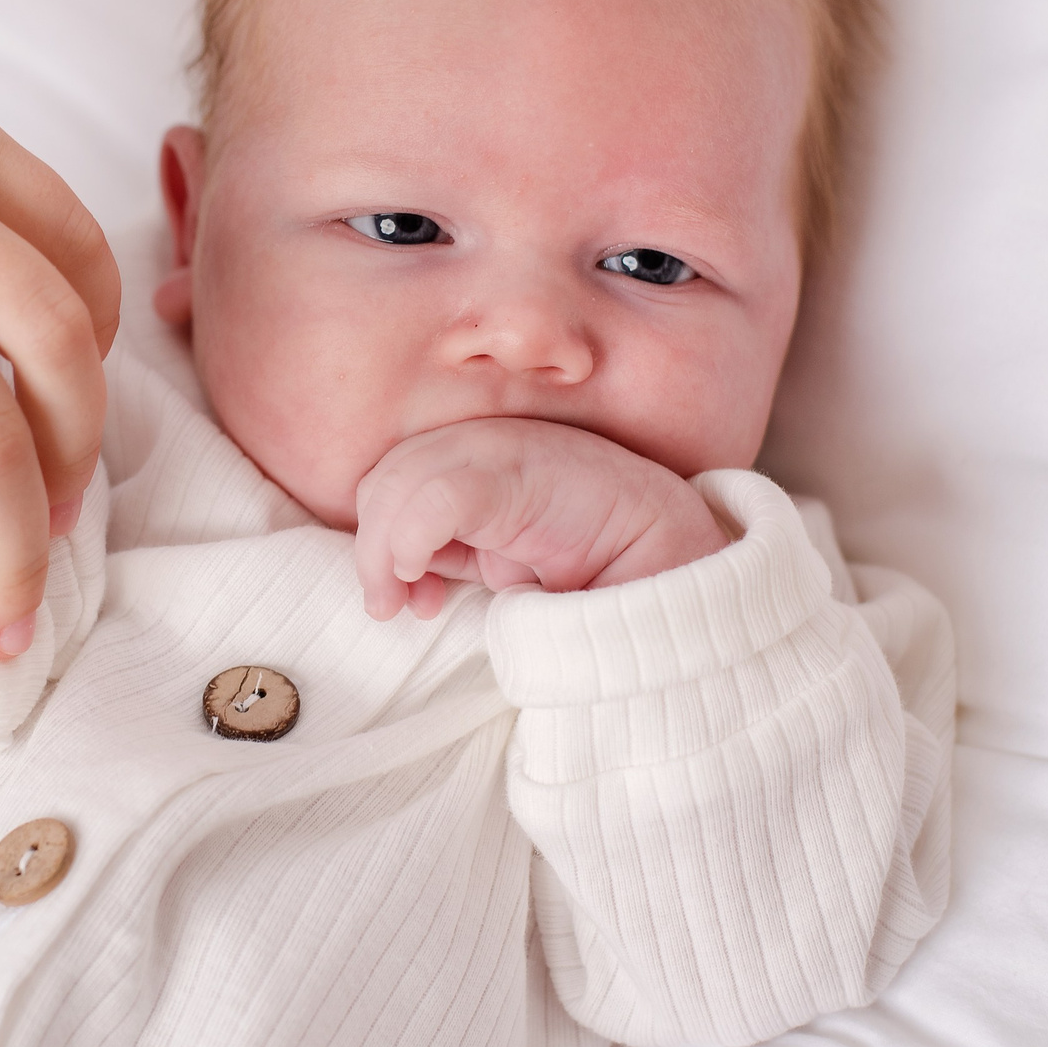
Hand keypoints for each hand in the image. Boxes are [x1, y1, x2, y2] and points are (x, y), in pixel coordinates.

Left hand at [352, 418, 729, 620]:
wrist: (674, 571)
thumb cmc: (593, 569)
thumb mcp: (506, 560)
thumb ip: (455, 553)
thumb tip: (400, 580)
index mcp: (480, 457)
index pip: (396, 478)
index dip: (378, 536)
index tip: (399, 597)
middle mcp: (488, 441)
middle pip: (390, 476)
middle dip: (373, 546)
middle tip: (390, 605)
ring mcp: (507, 448)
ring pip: (405, 480)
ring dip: (384, 548)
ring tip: (403, 602)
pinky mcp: (525, 470)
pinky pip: (443, 495)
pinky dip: (411, 536)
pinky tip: (418, 575)